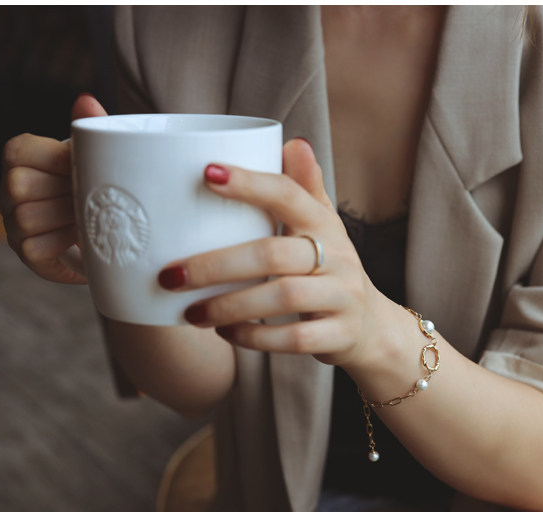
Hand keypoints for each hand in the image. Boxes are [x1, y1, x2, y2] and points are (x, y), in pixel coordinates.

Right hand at [0, 94, 106, 282]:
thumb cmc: (99, 185)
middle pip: (20, 185)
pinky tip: (83, 236)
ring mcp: (15, 223)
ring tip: (90, 216)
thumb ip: (90, 130)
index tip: (79, 165)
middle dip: (62, 191)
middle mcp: (9, 191)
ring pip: (27, 217)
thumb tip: (86, 100)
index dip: (51, 158)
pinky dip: (64, 242)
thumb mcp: (97, 157)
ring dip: (66, 218)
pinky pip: (35, 249)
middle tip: (92, 196)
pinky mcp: (28, 253)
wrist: (113, 230)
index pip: (17, 151)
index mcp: (23, 159)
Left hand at [158, 139, 393, 368]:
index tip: (207, 173)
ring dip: (229, 306)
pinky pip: (293, 338)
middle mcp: (339, 256)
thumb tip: (294, 142)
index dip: (250, 183)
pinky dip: (254, 337)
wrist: (370, 327)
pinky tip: (226, 332)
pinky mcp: (340, 334)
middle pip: (273, 253)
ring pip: (283, 297)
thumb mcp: (322, 228)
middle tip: (171, 276)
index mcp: (325, 224)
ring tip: (191, 312)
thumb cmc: (329, 269)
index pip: (289, 194)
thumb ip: (304, 189)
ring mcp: (343, 296)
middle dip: (216, 265)